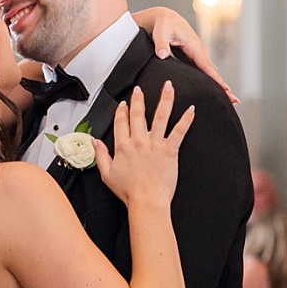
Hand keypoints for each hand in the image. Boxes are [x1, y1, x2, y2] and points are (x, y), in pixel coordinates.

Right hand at [93, 82, 194, 208]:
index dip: (122, 112)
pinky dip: (186, 119)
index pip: (121, 123)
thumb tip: (95, 142)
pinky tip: (191, 109)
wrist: (147, 201)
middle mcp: (139, 141)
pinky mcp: (170, 150)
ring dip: (165, 99)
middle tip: (139, 89)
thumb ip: (101, 155)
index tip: (124, 104)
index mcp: (124, 146)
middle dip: (139, 99)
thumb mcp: (107, 174)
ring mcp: (155, 144)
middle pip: (139, 114)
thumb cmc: (129, 191)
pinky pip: (179, 131)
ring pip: (161, 116)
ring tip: (168, 86)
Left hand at [133, 8, 237, 104]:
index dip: (216, 79)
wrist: (163, 17)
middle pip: (212, 72)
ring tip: (228, 99)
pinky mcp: (192, 58)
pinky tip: (211, 91)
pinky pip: (202, 71)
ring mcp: (196, 54)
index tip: (226, 90)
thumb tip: (162, 55)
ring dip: (218, 85)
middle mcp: (199, 51)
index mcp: (194, 46)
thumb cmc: (163, 24)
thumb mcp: (160, 32)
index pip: (206, 66)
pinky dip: (209, 81)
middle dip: (224, 86)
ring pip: (209, 73)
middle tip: (234, 101)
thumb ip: (161, 44)